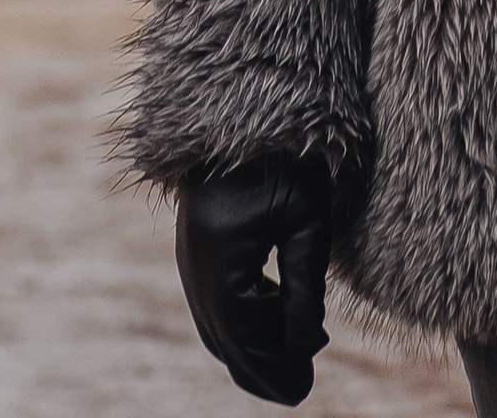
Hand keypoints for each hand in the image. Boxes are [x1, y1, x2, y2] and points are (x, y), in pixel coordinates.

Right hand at [176, 153, 333, 404]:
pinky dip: (243, 318)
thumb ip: (305, 287)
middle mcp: (195, 266)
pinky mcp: (196, 247)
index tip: (303, 390)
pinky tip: (277, 312)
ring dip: (253, 344)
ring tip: (297, 351)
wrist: (239, 107)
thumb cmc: (282, 158)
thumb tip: (304, 348)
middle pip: (227, 340)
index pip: (246, 338)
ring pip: (218, 324)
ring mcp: (190, 257)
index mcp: (220, 261)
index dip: (274, 369)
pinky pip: (214, 301)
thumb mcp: (306, 219)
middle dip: (263, 367)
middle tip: (300, 386)